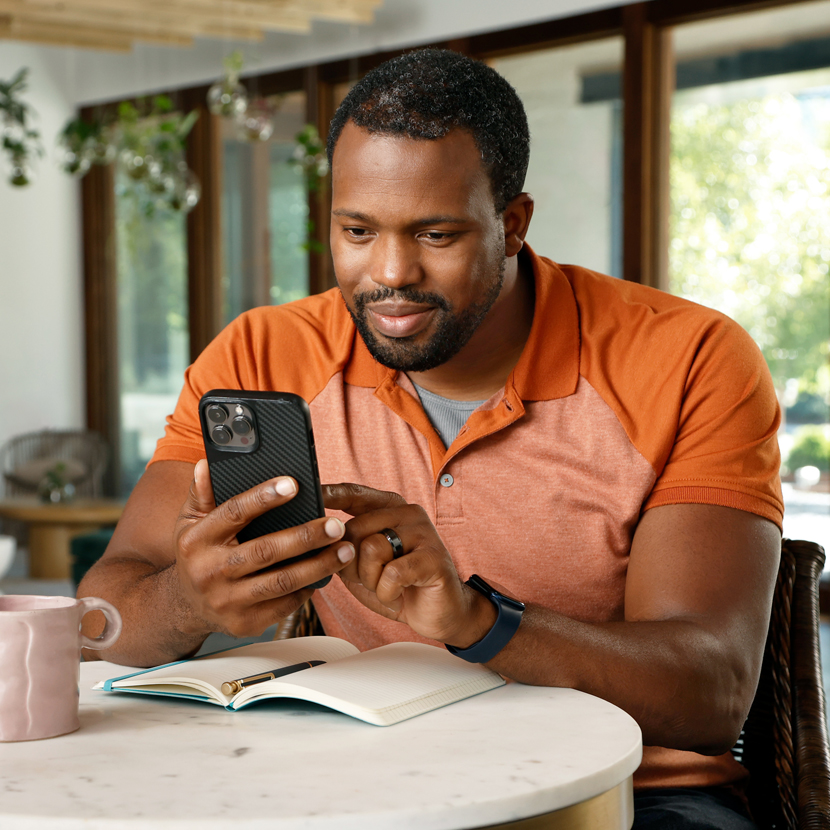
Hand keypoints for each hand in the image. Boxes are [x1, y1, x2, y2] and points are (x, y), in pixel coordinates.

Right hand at [173, 460, 355, 638]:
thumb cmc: (198, 554)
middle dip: (306, 536)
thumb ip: (201, 493)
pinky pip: (284, 604)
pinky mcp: (245, 623)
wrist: (185, 607)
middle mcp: (209, 572)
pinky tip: (326, 573)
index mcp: (196, 540)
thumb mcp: (189, 522)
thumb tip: (207, 465)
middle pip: (265, 551)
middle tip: (336, 524)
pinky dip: (308, 588)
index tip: (293, 485)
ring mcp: (227, 601)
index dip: (263, 498)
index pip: (233, 513)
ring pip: (281, 582)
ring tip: (345, 550)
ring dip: (318, 565)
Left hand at [324, 483, 495, 645]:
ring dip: (371, 580)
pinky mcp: (433, 556)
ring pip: (370, 549)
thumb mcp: (362, 565)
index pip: (354, 494)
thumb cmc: (398, 586)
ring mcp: (423, 532)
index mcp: (390, 508)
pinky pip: (391, 573)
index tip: (308, 493)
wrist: (439, 612)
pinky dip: (388, 593)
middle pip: (354, 529)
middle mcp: (408, 513)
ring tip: (387, 587)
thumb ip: (343, 547)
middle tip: (372, 580)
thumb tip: (315, 537)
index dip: (330, 493)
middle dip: (352, 564)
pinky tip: (400, 595)